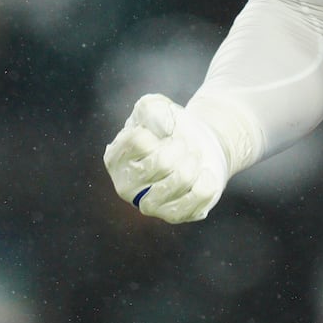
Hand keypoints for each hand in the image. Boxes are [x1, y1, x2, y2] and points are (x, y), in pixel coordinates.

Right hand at [103, 94, 230, 222]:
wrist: (197, 147)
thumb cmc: (170, 127)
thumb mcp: (156, 106)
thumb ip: (151, 108)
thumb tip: (162, 129)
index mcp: (115, 158)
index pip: (138, 140)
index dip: (160, 130)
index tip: (166, 132)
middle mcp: (125, 186)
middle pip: (162, 162)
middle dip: (181, 147)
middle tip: (185, 145)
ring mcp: (148, 205)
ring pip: (181, 179)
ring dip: (194, 162)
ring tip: (193, 158)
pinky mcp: (173, 216)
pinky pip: (198, 196)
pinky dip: (207, 179)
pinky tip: (203, 175)